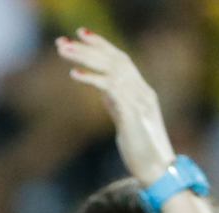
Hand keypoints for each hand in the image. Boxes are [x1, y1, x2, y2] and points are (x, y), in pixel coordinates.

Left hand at [56, 29, 175, 186]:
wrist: (156, 171)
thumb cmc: (141, 151)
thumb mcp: (126, 123)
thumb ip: (117, 105)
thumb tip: (105, 93)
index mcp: (141, 92)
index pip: (121, 59)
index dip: (102, 45)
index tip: (81, 35)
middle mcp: (142, 92)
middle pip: (115, 59)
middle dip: (88, 47)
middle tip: (63, 40)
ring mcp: (138, 101)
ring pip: (111, 68)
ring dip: (84, 58)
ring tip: (62, 51)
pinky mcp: (131, 114)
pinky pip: (110, 89)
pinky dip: (92, 79)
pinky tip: (74, 74)